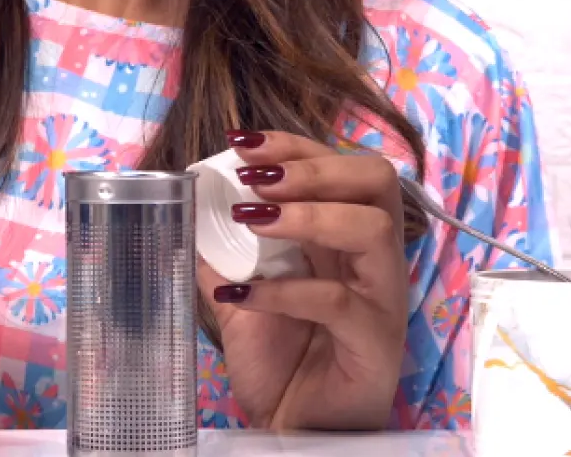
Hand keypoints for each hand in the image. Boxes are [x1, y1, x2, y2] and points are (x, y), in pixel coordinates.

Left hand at [198, 130, 410, 430]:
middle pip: (376, 180)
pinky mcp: (375, 341)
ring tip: (254, 220)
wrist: (295, 429)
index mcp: (345, 236)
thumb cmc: (281, 362)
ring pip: (371, 228)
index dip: (294, 144)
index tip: (242, 142)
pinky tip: (242, 295)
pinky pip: (338, 302)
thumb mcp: (238, 297)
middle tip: (257, 180)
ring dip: (307, 214)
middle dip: (313, 167)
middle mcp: (373, 258)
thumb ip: (220, 254)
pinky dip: (285, 291)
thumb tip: (188, 206)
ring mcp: (382, 298)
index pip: (339, 166)